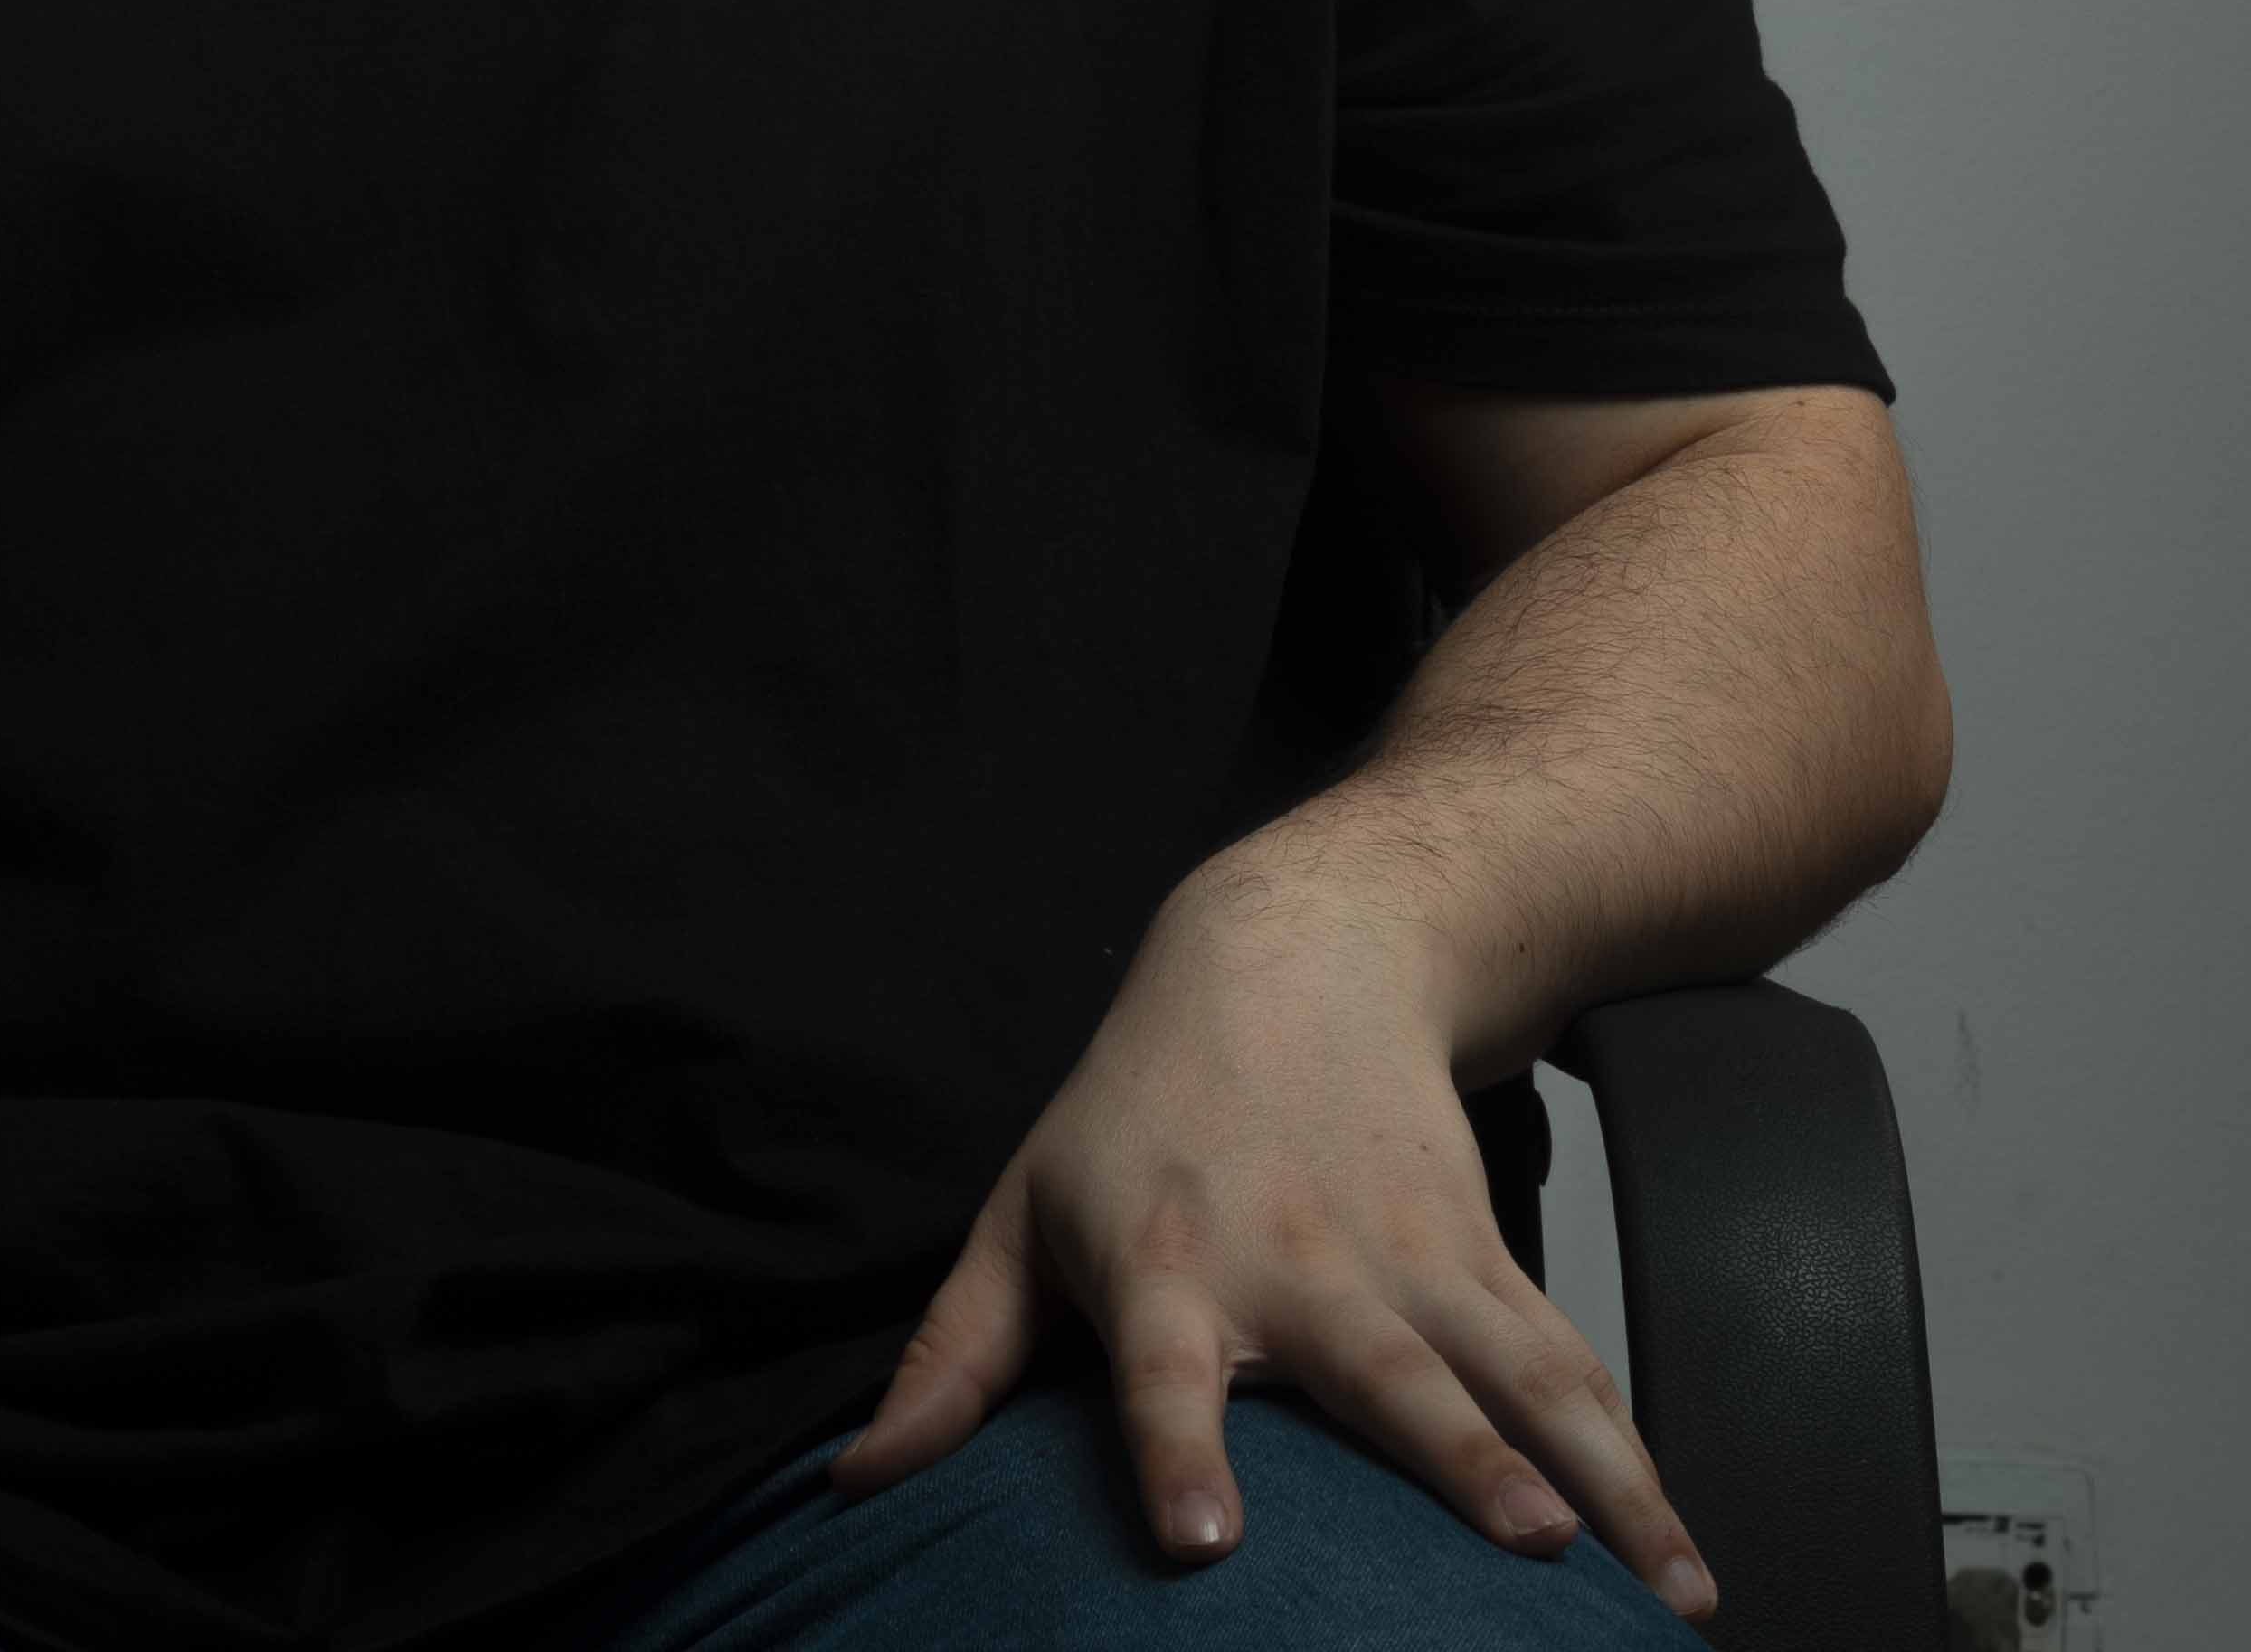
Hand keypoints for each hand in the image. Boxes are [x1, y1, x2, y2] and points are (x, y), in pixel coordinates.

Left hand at [824, 858, 1717, 1618]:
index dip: (1179, 1453)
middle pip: (1384, 1376)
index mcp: (1167, 1268)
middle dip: (1456, 1463)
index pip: (1162, 1373)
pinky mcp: (1488, 1259)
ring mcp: (1410, 1263)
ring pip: (1515, 1382)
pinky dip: (1639, 1468)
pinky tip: (1683, 1570)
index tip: (1206, 1543)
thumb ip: (954, 1361)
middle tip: (1520, 1544)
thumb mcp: (1026, 1211)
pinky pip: (1573, 1376)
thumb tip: (857, 1488)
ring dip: (1593, 1482)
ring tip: (1653, 1591)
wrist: (1298, 952)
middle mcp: (1299, 1268)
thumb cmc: (1140, 1110)